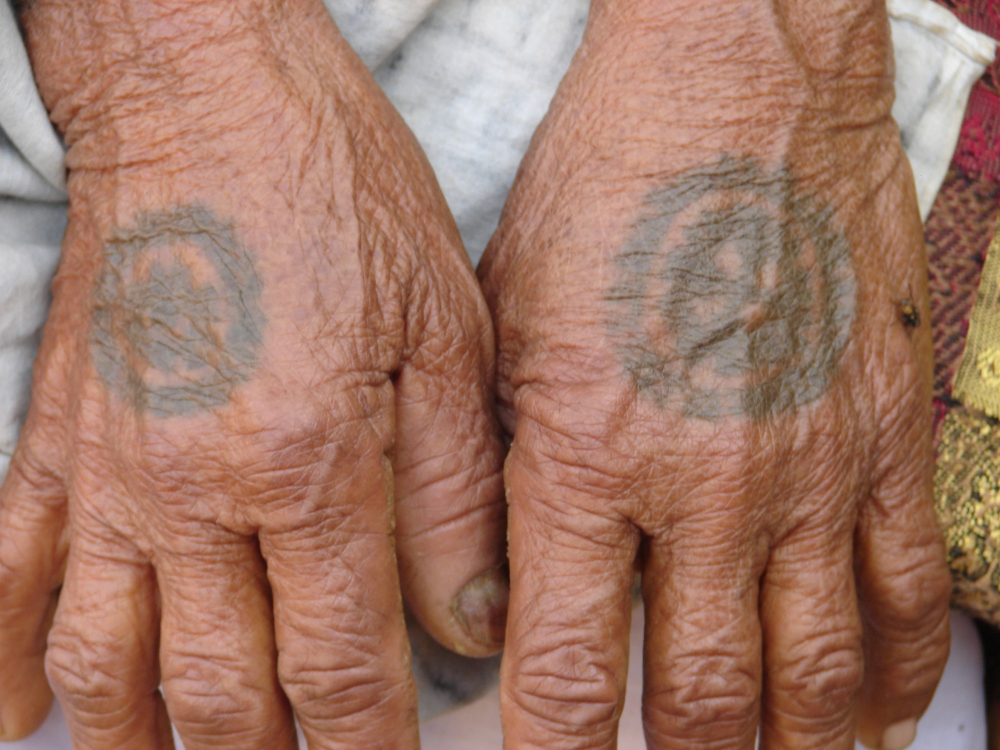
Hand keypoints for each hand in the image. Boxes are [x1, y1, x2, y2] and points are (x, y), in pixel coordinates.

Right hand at [0, 1, 505, 746]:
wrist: (210, 98)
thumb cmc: (337, 194)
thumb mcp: (445, 330)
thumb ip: (457, 491)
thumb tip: (466, 623)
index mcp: (310, 467)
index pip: (343, 670)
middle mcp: (198, 491)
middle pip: (222, 695)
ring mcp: (113, 471)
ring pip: (108, 663)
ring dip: (138, 748)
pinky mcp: (61, 434)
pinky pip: (10, 568)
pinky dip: (2, 651)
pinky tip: (11, 707)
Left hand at [480, 1, 950, 747]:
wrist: (736, 87)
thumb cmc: (611, 183)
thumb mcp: (507, 322)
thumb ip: (502, 462)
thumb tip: (494, 578)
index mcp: (588, 456)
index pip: (569, 668)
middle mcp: (706, 484)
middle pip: (702, 697)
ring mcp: (811, 466)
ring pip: (813, 671)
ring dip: (791, 749)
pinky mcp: (885, 433)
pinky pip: (909, 588)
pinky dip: (898, 670)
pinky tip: (876, 712)